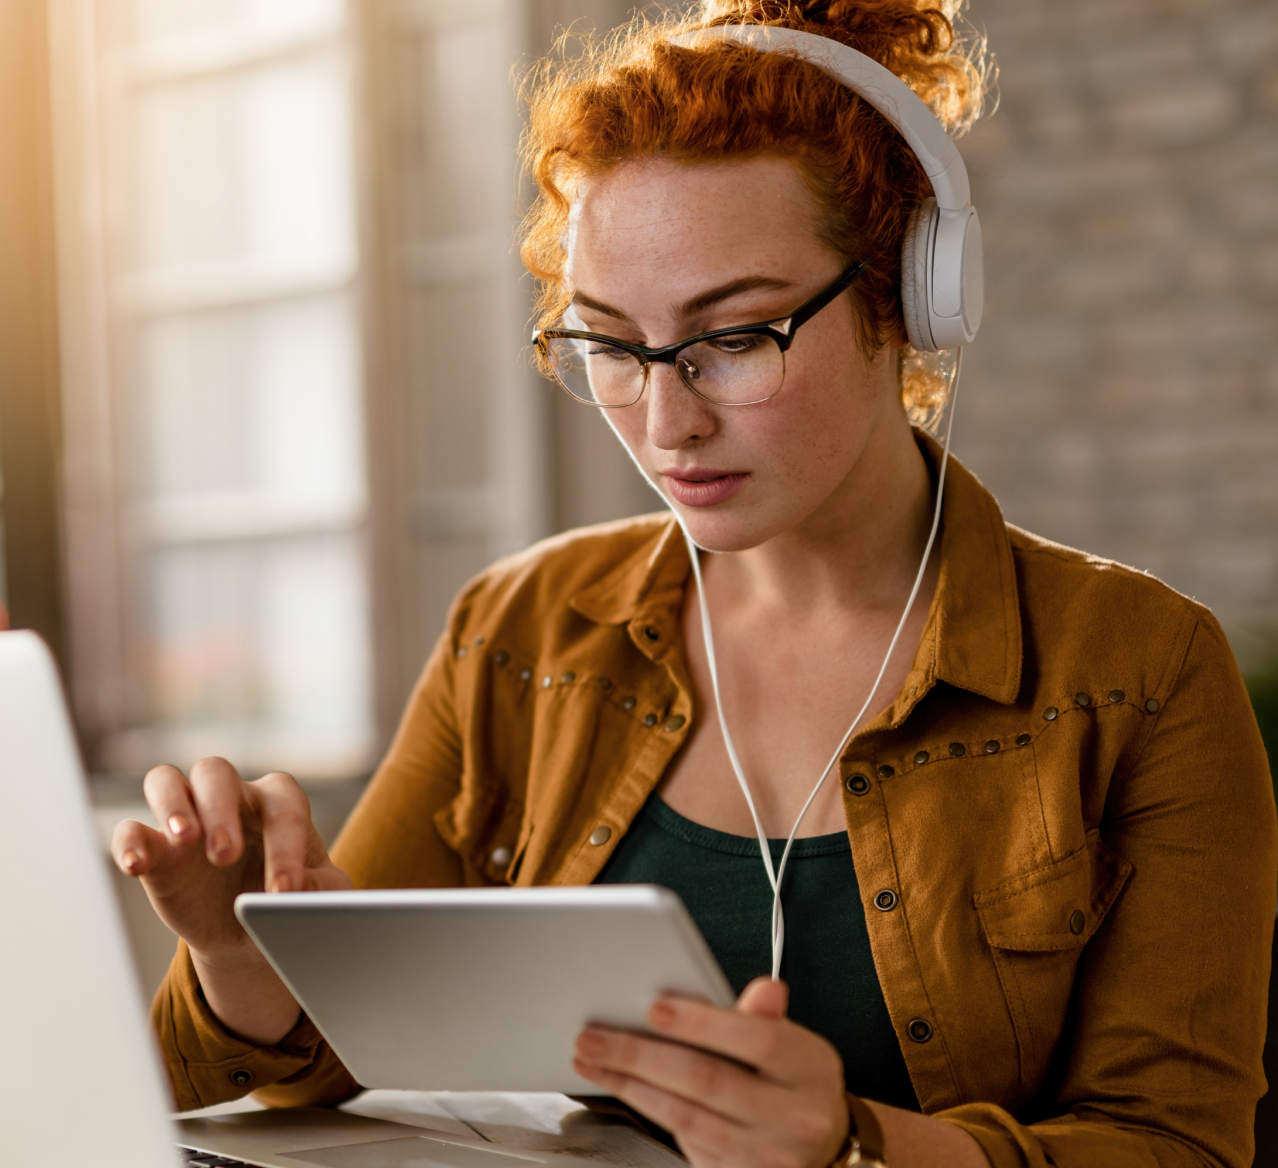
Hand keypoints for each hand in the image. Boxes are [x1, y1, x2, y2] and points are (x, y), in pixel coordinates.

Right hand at [111, 756, 349, 1042]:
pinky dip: (129, 842)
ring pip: (166, 781)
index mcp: (279, 801)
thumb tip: (295, 894)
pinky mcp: (156, 849)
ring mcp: (188, 818)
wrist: (255, 927)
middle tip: (225, 854)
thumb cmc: (293, 895)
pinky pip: (132, 829)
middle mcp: (230, 798)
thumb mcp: (318, 894)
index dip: (286, 847)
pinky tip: (135, 864)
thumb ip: (318, 888)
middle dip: (220, 810)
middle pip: (216, 773)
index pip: (283, 807)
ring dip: (171, 805)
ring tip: (183, 839)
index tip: (284, 893)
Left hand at [573, 977, 848, 1167]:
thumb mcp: (792, 1041)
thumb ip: (765, 1017)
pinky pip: (684, 1141)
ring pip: (685, 1116)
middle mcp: (794, 1116)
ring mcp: (765, 1154)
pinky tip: (620, 1087)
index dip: (703, 1022)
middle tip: (594, 1036)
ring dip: (629, 1085)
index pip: (757, 1038)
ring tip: (591, 1059)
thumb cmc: (791, 1078)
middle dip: (642, 1055)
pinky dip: (646, 1109)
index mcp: (809, 1068)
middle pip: (707, 1079)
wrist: (818, 1144)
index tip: (654, 1008)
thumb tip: (764, 990)